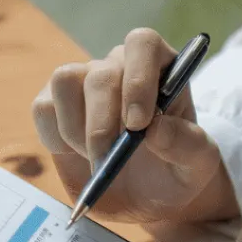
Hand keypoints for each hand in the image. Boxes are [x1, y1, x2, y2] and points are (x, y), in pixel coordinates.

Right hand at [32, 28, 237, 223]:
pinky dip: (55, 136)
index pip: (143, 44)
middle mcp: (119, 67)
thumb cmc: (177, 171)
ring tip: (96, 160)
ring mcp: (84, 83)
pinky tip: (78, 157)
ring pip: (64, 80)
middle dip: (102, 122)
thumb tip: (156, 129)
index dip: (138, 79)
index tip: (139, 124)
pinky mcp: (55, 106)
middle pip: (100, 73)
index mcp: (161, 67)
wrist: (149, 198)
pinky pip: (43, 108)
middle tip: (108, 161)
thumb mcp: (198, 165)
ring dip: (75, 128)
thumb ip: (187, 145)